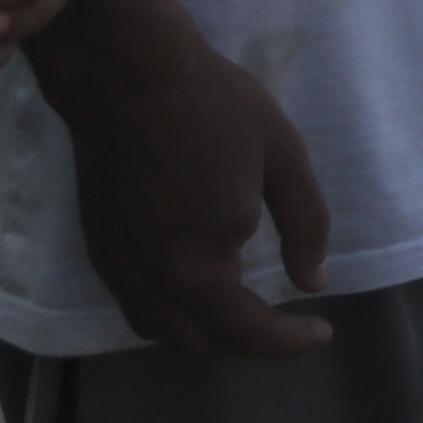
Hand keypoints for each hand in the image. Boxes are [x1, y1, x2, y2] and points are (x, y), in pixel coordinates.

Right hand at [38, 0, 338, 355]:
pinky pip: (138, 309)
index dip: (289, 341)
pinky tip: (200, 296)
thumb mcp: (282, 157)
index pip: (248, 332)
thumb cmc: (212, 107)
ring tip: (250, 319)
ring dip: (210, 338)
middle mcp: (153, 282)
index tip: (322, 332)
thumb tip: (313, 281)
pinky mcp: (100, 252)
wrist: (126, 77)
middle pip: (204, 343)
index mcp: (200, 264)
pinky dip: (173, 319)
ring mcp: (119, 270)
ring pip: (164, 334)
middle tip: (291, 329)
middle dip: (252, 345)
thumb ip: (305, 225)